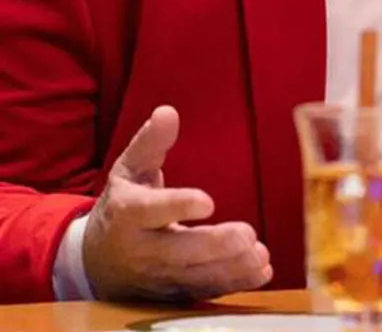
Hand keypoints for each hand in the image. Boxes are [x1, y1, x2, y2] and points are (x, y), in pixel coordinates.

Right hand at [83, 105, 272, 300]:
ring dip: (229, 269)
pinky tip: (260, 272)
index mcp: (127, 213)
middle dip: (213, 246)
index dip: (178, 205)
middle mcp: (141, 250)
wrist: (96, 261)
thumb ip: (150, 142)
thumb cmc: (122, 205)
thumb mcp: (129, 169)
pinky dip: (232, 284)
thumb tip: (168, 111)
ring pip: (194, 277)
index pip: (150, 211)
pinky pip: (204, 292)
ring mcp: (157, 277)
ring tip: (259, 255)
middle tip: (247, 235)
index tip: (208, 200)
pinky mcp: (173, 293)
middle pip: (177, 251)